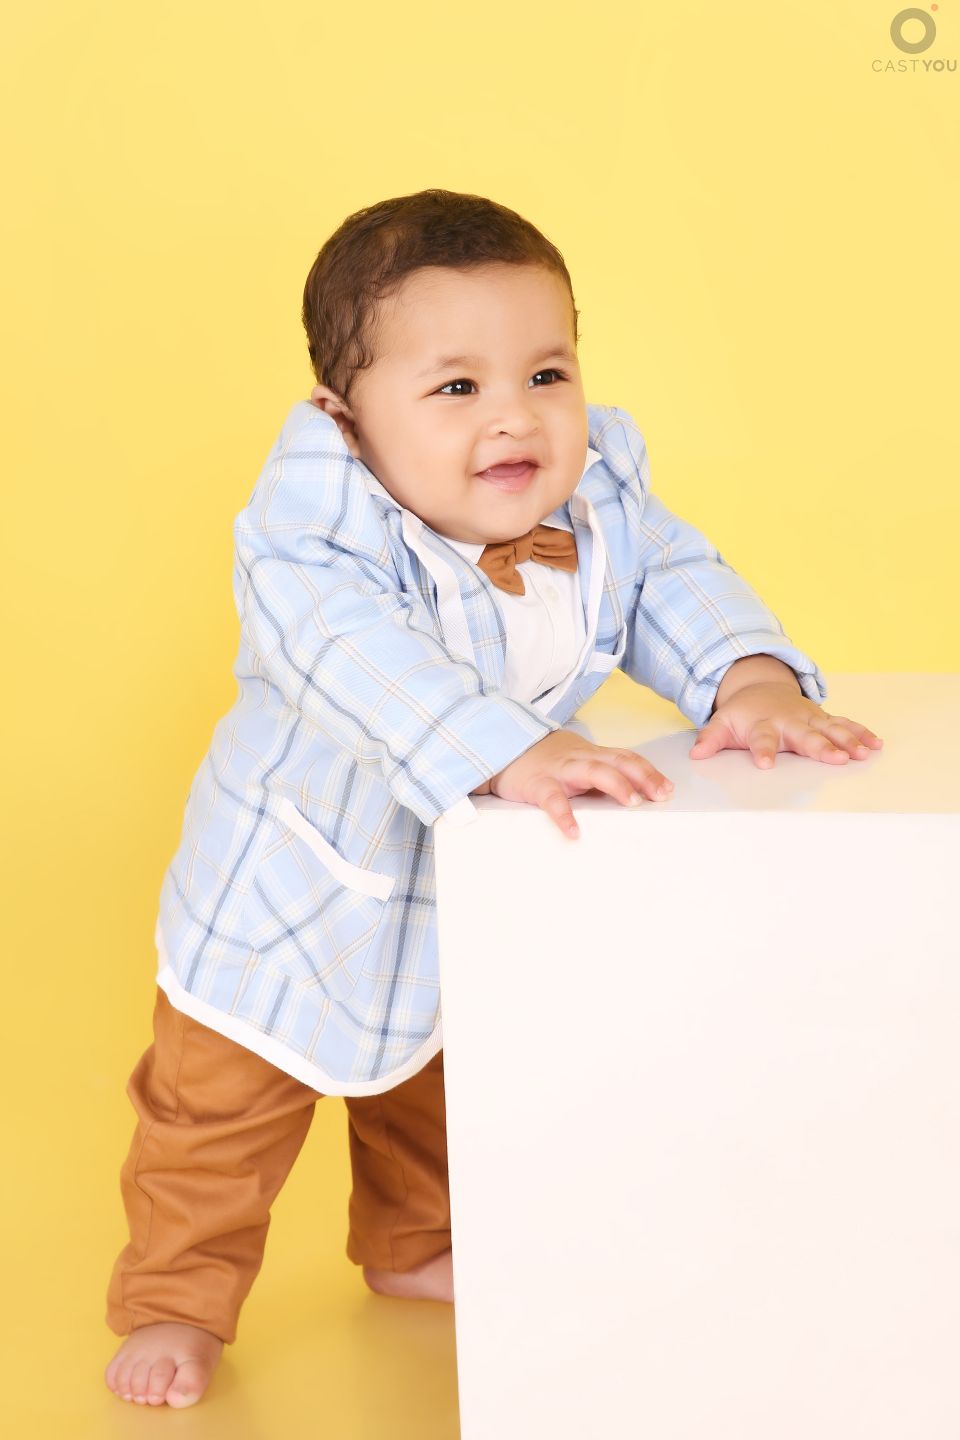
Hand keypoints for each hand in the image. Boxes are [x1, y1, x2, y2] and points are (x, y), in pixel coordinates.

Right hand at [471, 729, 674, 839]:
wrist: (502, 748)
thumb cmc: (545, 760)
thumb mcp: (576, 761)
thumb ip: (601, 773)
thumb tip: (633, 795)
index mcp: (591, 754)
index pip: (626, 758)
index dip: (648, 772)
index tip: (668, 789)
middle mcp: (581, 758)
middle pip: (617, 761)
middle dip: (642, 776)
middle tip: (661, 795)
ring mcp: (560, 770)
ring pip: (593, 771)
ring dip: (616, 784)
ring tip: (632, 802)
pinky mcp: (538, 784)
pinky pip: (553, 799)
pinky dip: (564, 816)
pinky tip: (574, 832)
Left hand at [690, 681, 883, 767]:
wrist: (761, 688)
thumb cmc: (743, 714)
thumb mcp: (722, 724)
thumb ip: (710, 739)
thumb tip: (696, 754)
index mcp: (763, 725)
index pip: (762, 740)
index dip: (763, 751)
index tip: (764, 764)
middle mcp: (790, 721)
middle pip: (806, 735)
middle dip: (821, 746)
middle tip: (835, 758)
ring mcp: (809, 719)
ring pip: (831, 730)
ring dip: (848, 741)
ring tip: (863, 754)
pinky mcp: (824, 718)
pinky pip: (845, 725)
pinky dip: (861, 733)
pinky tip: (876, 744)